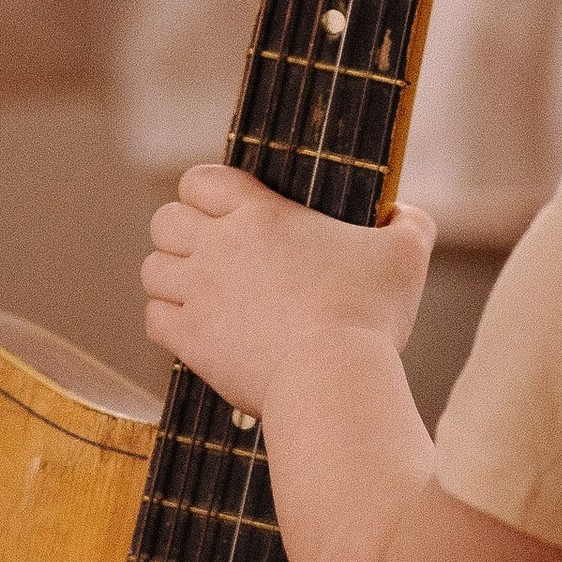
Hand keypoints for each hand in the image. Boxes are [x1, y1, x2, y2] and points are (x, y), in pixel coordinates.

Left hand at [143, 163, 435, 420]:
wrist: (334, 381)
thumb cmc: (370, 317)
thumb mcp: (406, 256)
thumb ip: (409, 223)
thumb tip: (406, 214)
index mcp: (260, 215)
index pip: (201, 180)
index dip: (206, 191)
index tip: (224, 210)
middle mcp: (219, 249)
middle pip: (165, 221)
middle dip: (182, 232)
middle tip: (210, 253)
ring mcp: (200, 296)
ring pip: (153, 270)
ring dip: (171, 277)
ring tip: (199, 290)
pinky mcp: (192, 342)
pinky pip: (154, 318)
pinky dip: (168, 319)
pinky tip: (194, 326)